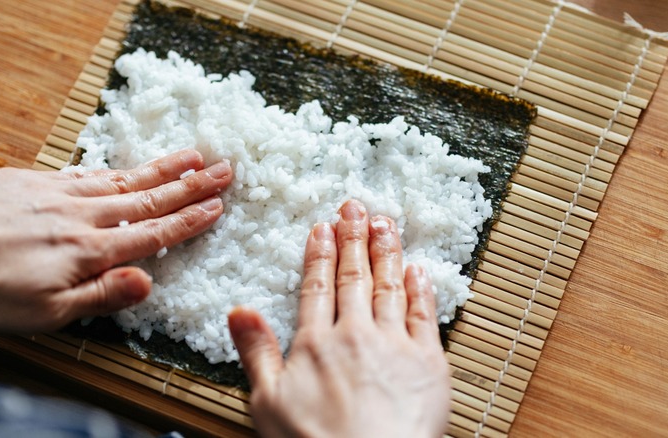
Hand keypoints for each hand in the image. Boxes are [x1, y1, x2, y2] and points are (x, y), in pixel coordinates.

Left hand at [0, 149, 232, 332]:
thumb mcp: (45, 313)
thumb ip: (100, 295)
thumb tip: (147, 282)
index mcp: (88, 251)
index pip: (152, 234)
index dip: (188, 220)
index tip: (217, 205)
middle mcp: (81, 216)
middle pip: (147, 198)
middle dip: (189, 185)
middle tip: (224, 168)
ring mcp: (57, 193)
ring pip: (121, 179)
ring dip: (160, 168)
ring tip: (192, 155)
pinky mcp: (32, 181)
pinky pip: (83, 172)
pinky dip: (112, 168)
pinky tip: (125, 166)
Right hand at [229, 200, 449, 436]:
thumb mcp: (267, 402)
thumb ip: (256, 352)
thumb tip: (239, 310)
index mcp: (316, 343)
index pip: (318, 286)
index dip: (320, 253)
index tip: (323, 227)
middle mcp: (356, 334)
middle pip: (354, 277)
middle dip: (354, 238)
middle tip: (355, 207)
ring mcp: (395, 345)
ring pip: (389, 286)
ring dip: (386, 251)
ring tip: (384, 223)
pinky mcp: (429, 363)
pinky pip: (424, 315)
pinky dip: (420, 288)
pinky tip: (417, 268)